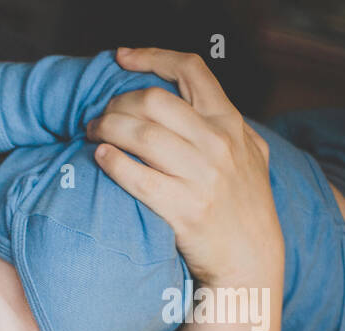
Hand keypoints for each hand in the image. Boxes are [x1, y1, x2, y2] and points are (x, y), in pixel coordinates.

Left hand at [85, 48, 282, 285]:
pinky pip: (138, 178)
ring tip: (92, 135)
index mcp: (230, 123)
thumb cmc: (243, 205)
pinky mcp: (185, 209)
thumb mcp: (249, 154)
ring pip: (142, 135)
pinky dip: (113, 163)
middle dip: (117, 104)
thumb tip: (193, 101)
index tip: (121, 58)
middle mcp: (219, 143)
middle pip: (154, 101)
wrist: (252, 259)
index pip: (192, 70)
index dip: (152, 57)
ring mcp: (203, 176)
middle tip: (99, 117)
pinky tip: (100, 158)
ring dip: (107, 130)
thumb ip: (225, 125)